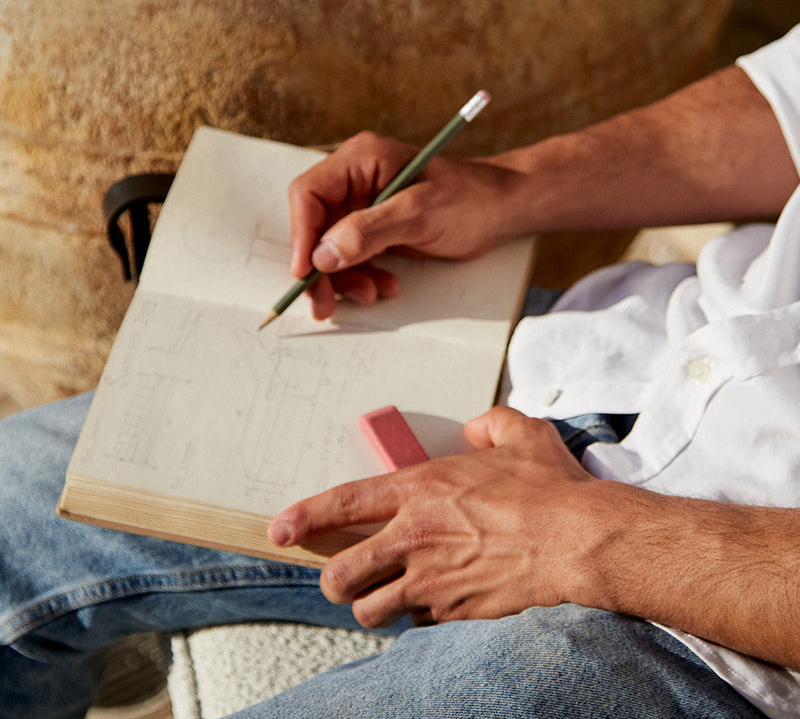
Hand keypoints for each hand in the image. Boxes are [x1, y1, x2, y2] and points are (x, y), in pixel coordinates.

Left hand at [268, 407, 596, 627]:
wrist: (580, 540)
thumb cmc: (550, 487)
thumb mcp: (520, 433)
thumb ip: (489, 423)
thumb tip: (475, 428)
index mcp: (420, 489)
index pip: (343, 504)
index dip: (303, 518)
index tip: (280, 530)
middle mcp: (415, 537)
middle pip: (341, 574)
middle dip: (334, 580)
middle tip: (345, 576)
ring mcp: (431, 580)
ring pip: (371, 610)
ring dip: (373, 605)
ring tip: (389, 594)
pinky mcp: (454, 612)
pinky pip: (418, 623)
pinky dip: (420, 616)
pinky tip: (441, 600)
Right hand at [288, 131, 524, 318]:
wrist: (503, 210)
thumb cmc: (471, 200)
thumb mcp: (420, 215)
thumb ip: (368, 232)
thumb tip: (322, 255)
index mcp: (362, 160)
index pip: (309, 194)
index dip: (302, 235)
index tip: (306, 272)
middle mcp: (357, 179)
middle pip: (315, 226)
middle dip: (321, 267)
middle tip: (325, 304)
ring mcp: (365, 205)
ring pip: (331, 247)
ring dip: (344, 277)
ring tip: (370, 294)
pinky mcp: (376, 228)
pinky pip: (353, 256)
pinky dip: (362, 276)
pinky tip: (384, 287)